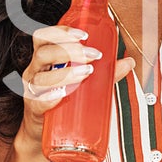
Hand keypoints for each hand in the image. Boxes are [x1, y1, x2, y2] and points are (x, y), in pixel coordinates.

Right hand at [13, 26, 129, 147]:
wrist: (43, 129)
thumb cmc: (63, 99)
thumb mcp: (84, 82)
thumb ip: (104, 73)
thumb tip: (129, 62)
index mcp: (45, 59)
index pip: (44, 36)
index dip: (61, 32)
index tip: (84, 36)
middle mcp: (35, 71)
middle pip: (43, 53)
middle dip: (70, 51)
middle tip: (93, 55)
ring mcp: (32, 90)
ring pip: (42, 77)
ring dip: (66, 73)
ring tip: (86, 73)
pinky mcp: (33, 109)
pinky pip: (38, 100)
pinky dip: (50, 96)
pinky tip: (63, 94)